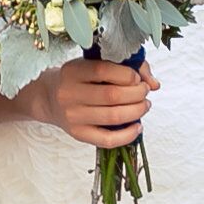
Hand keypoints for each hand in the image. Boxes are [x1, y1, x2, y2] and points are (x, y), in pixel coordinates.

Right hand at [24, 55, 155, 149]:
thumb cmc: (78, 78)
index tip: (136, 78)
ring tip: (144, 105)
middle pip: (112, 96)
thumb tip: (153, 83)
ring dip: (136, 111)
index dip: (127, 75)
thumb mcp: (93, 64)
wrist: (49, 97)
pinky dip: (127, 135)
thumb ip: (125, 67)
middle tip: (144, 92)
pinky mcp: (78, 134)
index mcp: (73, 71)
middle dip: (137, 94)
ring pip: (113, 117)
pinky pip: (107, 139)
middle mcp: (69, 94)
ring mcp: (73, 116)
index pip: (104, 71)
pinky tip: (137, 126)